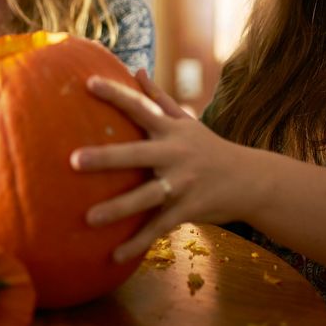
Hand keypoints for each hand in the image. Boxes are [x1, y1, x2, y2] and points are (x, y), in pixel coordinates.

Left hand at [70, 69, 256, 262]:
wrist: (251, 180)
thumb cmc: (209, 148)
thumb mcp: (186, 122)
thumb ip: (159, 98)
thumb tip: (135, 69)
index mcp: (171, 130)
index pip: (140, 107)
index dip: (115, 94)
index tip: (87, 83)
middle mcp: (175, 154)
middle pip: (136, 154)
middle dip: (106, 158)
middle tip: (73, 161)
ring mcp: (183, 183)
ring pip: (146, 197)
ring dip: (117, 209)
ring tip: (88, 218)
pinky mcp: (189, 209)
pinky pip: (160, 227)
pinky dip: (138, 242)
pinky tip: (114, 255)